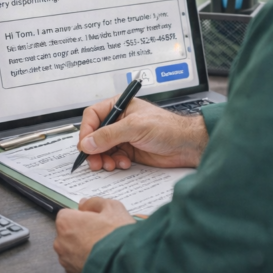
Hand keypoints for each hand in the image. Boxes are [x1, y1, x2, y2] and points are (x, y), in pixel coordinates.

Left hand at [54, 197, 134, 272]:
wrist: (126, 267)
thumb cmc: (118, 238)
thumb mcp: (113, 208)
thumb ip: (96, 202)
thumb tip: (86, 204)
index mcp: (66, 222)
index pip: (68, 214)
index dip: (83, 216)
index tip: (95, 220)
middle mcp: (61, 241)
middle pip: (70, 232)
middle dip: (83, 232)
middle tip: (102, 234)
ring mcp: (66, 260)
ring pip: (73, 250)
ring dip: (84, 249)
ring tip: (104, 249)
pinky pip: (77, 265)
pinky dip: (87, 263)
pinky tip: (101, 260)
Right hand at [77, 96, 207, 170]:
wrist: (187, 146)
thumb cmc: (168, 127)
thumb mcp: (135, 127)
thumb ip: (109, 135)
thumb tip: (88, 143)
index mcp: (118, 107)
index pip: (92, 117)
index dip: (86, 131)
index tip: (85, 145)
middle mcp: (118, 122)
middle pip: (94, 136)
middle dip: (93, 149)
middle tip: (94, 160)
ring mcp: (123, 138)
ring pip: (102, 149)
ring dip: (103, 159)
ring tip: (109, 164)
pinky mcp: (129, 152)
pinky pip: (112, 158)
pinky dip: (114, 163)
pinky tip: (123, 164)